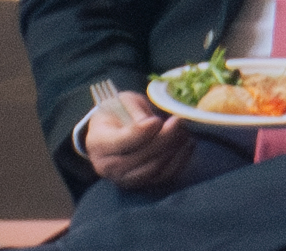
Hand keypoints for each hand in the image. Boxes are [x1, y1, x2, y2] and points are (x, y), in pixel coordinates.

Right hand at [81, 90, 195, 188]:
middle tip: (178, 122)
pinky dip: (179, 161)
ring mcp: (124, 178)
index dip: (141, 132)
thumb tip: (150, 124)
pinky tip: (187, 144)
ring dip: (173, 150)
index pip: (121, 142)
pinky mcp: (141, 183)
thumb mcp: (122, 102)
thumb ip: (134, 110)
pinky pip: (163, 177)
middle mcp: (107, 166)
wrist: (113, 130)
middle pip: (140, 158)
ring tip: (184, 131)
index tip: (157, 120)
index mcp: (98, 142)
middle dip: (163, 139)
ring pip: (153, 170)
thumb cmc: (118, 112)